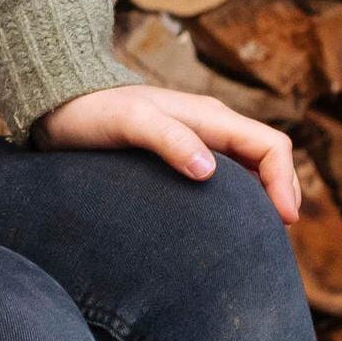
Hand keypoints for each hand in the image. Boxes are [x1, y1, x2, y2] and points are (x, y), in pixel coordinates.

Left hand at [38, 83, 299, 222]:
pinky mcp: (178, 153)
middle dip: (280, 192)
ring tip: (256, 233)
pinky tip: (224, 221)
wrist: (57, 105)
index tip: (283, 219)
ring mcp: (196, 138)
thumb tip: (209, 170)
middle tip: (275, 235)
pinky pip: (222, 175)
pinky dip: (235, 197)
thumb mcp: (130, 122)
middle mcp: (210, 125)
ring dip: (260, 196)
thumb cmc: (91, 111)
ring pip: (247, 169)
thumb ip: (168, 139)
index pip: (270, 145)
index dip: (284, 182)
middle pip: (266, 159)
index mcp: (209, 116)